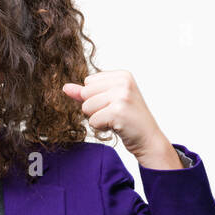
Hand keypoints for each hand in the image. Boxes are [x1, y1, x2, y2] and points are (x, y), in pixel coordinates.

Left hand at [62, 70, 179, 167]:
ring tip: (116, 120)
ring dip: (98, 118)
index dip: (96, 98)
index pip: (88, 82)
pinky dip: (102, 127)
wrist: (148, 139)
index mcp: (122, 75)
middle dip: (95, 108)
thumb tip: (65, 87)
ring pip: (87, 107)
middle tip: (115, 114)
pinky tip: (117, 127)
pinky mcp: (118, 112)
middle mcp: (123, 82)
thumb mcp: (109, 101)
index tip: (114, 105)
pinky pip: (93, 120)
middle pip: (85, 93)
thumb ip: (87, 93)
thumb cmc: (129, 120)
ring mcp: (121, 96)